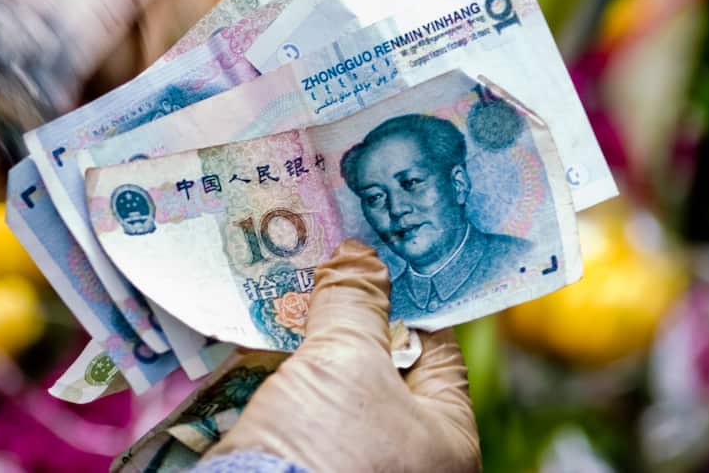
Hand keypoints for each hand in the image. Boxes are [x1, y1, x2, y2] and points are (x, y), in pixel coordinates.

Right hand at [203, 240, 480, 472]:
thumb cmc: (327, 449)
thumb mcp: (346, 360)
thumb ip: (356, 302)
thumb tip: (360, 255)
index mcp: (449, 438)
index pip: (437, 349)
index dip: (406, 297)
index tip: (377, 257)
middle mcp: (412, 459)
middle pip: (385, 367)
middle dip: (351, 320)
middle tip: (327, 267)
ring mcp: (360, 466)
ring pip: (339, 389)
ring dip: (312, 347)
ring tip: (286, 296)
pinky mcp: (309, 470)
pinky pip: (304, 415)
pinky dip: (286, 381)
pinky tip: (259, 345)